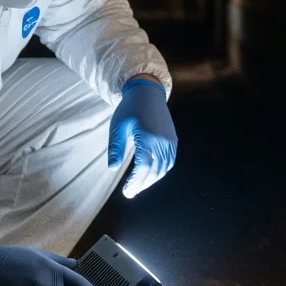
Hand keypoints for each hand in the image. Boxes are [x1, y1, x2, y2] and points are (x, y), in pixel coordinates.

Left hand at [107, 78, 176, 197]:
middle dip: (143, 184)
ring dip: (152, 179)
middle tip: (130, 192)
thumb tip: (113, 167)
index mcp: (147, 137)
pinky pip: (170, 161)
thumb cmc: (129, 109)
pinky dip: (161, 171)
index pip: (144, 167)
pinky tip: (151, 174)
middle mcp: (162, 140)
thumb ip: (116, 147)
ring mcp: (170, 140)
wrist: (147, 92)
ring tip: (139, 185)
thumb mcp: (118, 127)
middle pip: (155, 170)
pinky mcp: (173, 139)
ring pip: (164, 168)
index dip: (136, 182)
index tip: (127, 192)